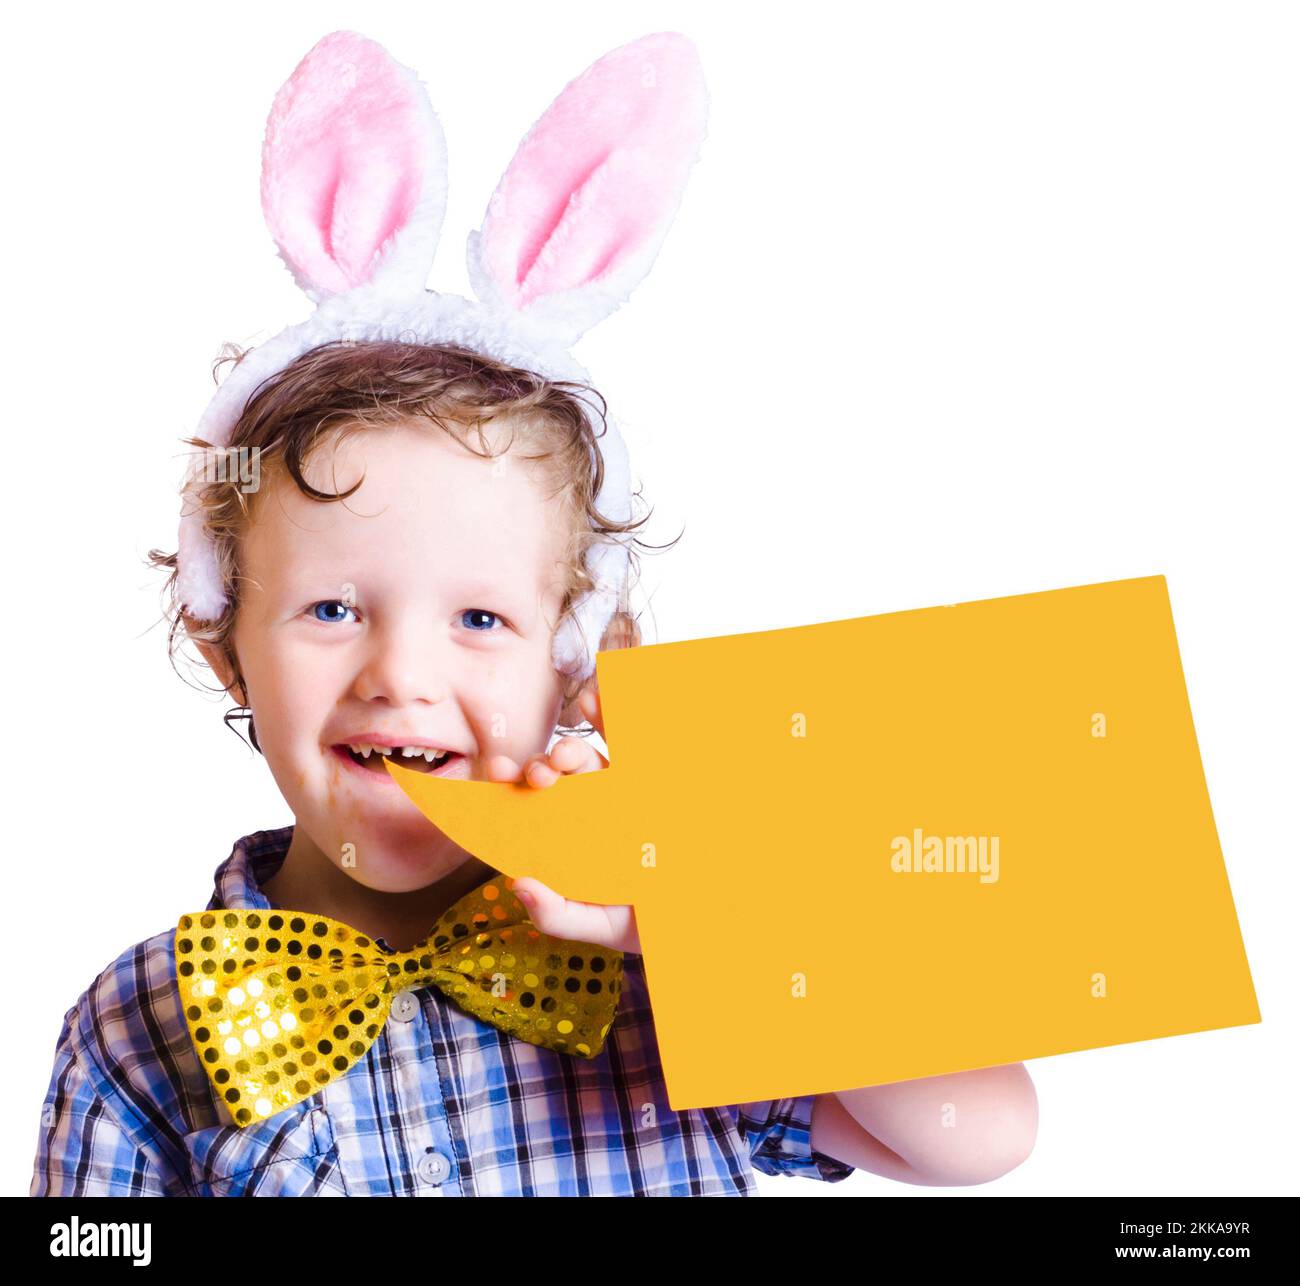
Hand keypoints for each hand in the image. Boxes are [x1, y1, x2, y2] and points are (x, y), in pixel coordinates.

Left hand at [484, 684, 639, 954]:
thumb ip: (559, 914)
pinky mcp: (659, 782)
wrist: (703, 919)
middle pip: (561, 775)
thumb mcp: (601, 924)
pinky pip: (637, 747)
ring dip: (572, 748)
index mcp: (574, 836)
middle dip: (543, 766)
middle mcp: (595, 808)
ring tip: (566, 757)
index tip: (497, 773)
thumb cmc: (649, 919)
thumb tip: (520, 885)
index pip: (536, 806)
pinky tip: (600, 706)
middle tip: (538, 776)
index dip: (513, 786)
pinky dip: (615, 721)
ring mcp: (628, 791)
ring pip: (592, 758)